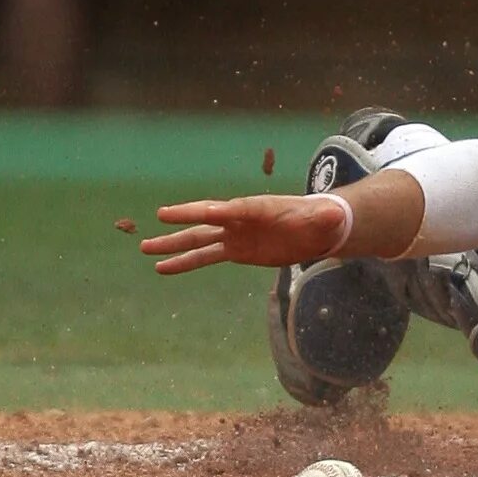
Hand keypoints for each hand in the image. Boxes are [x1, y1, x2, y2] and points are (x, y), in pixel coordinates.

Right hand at [141, 194, 352, 273]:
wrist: (316, 229)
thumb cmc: (320, 220)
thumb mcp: (324, 218)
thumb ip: (324, 215)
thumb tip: (332, 214)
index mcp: (260, 208)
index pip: (238, 208)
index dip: (222, 210)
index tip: (203, 213)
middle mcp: (241, 218)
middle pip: (209, 218)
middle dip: (186, 219)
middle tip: (160, 218)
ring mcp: (235, 234)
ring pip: (199, 239)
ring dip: (173, 244)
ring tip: (145, 247)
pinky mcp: (235, 250)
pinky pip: (205, 257)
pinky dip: (184, 262)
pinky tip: (162, 268)